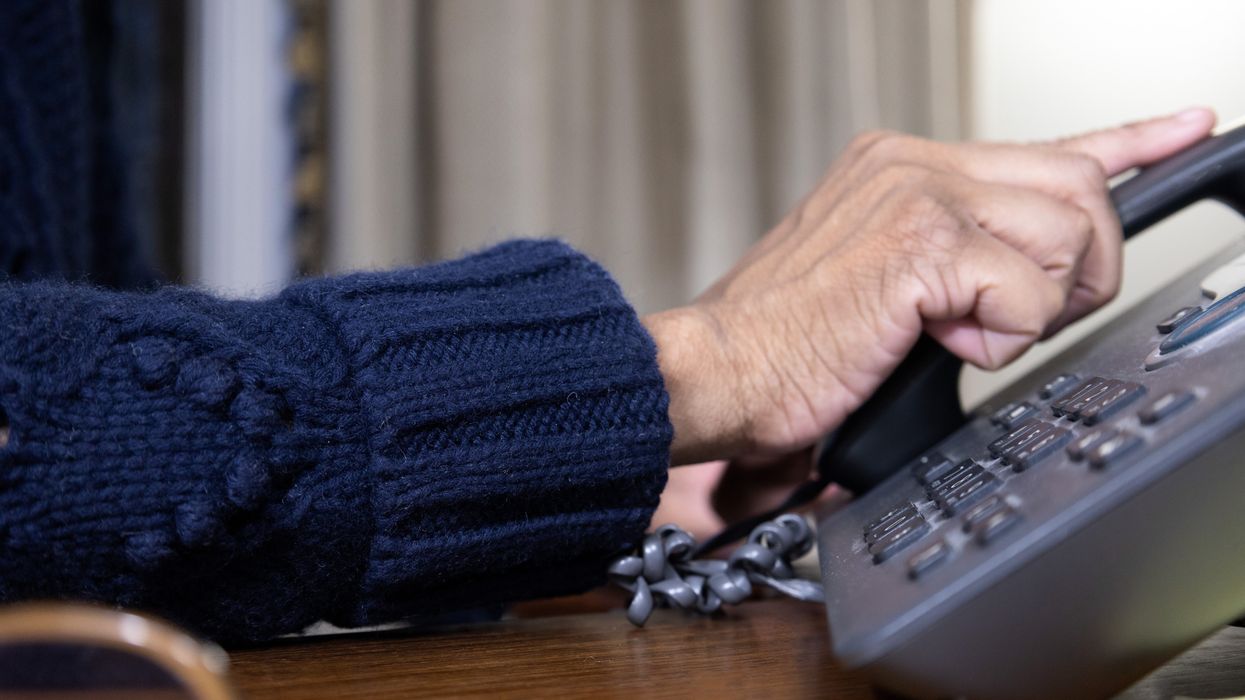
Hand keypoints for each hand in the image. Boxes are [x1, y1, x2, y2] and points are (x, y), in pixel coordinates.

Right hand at [645, 109, 1215, 533]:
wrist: (718, 372)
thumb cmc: (783, 343)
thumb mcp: (877, 280)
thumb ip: (949, 258)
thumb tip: (1018, 273)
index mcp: (901, 167)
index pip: (1041, 147)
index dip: (1127, 142)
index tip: (1180, 129)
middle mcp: (911, 164)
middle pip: (1079, 185)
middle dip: (1083, 267)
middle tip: (1029, 315)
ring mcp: (916, 196)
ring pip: (1067, 234)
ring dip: (1035, 309)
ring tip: (965, 335)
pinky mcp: (921, 247)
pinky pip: (1028, 294)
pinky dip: (1001, 339)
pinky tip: (941, 344)